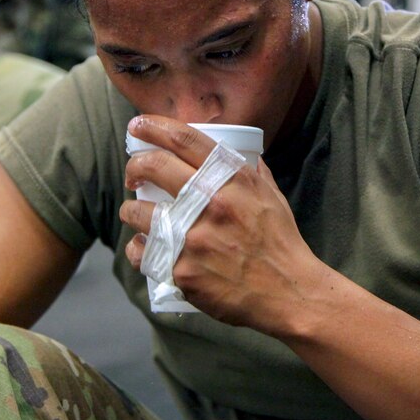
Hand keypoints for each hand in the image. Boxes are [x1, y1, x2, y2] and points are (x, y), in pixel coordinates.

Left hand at [120, 116, 327, 332]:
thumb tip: (245, 154)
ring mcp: (193, 237)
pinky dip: (137, 248)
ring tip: (133, 212)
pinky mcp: (182, 270)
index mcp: (232, 178)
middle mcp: (210, 202)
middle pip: (153, 166)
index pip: (183, 139)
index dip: (154, 127)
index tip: (138, 127)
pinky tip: (141, 246)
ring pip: (138, 212)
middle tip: (133, 175)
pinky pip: (143, 253)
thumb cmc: (281, 243)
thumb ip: (254, 173)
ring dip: (130, 210)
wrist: (289, 293)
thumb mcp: (272, 196)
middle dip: (134, 167)